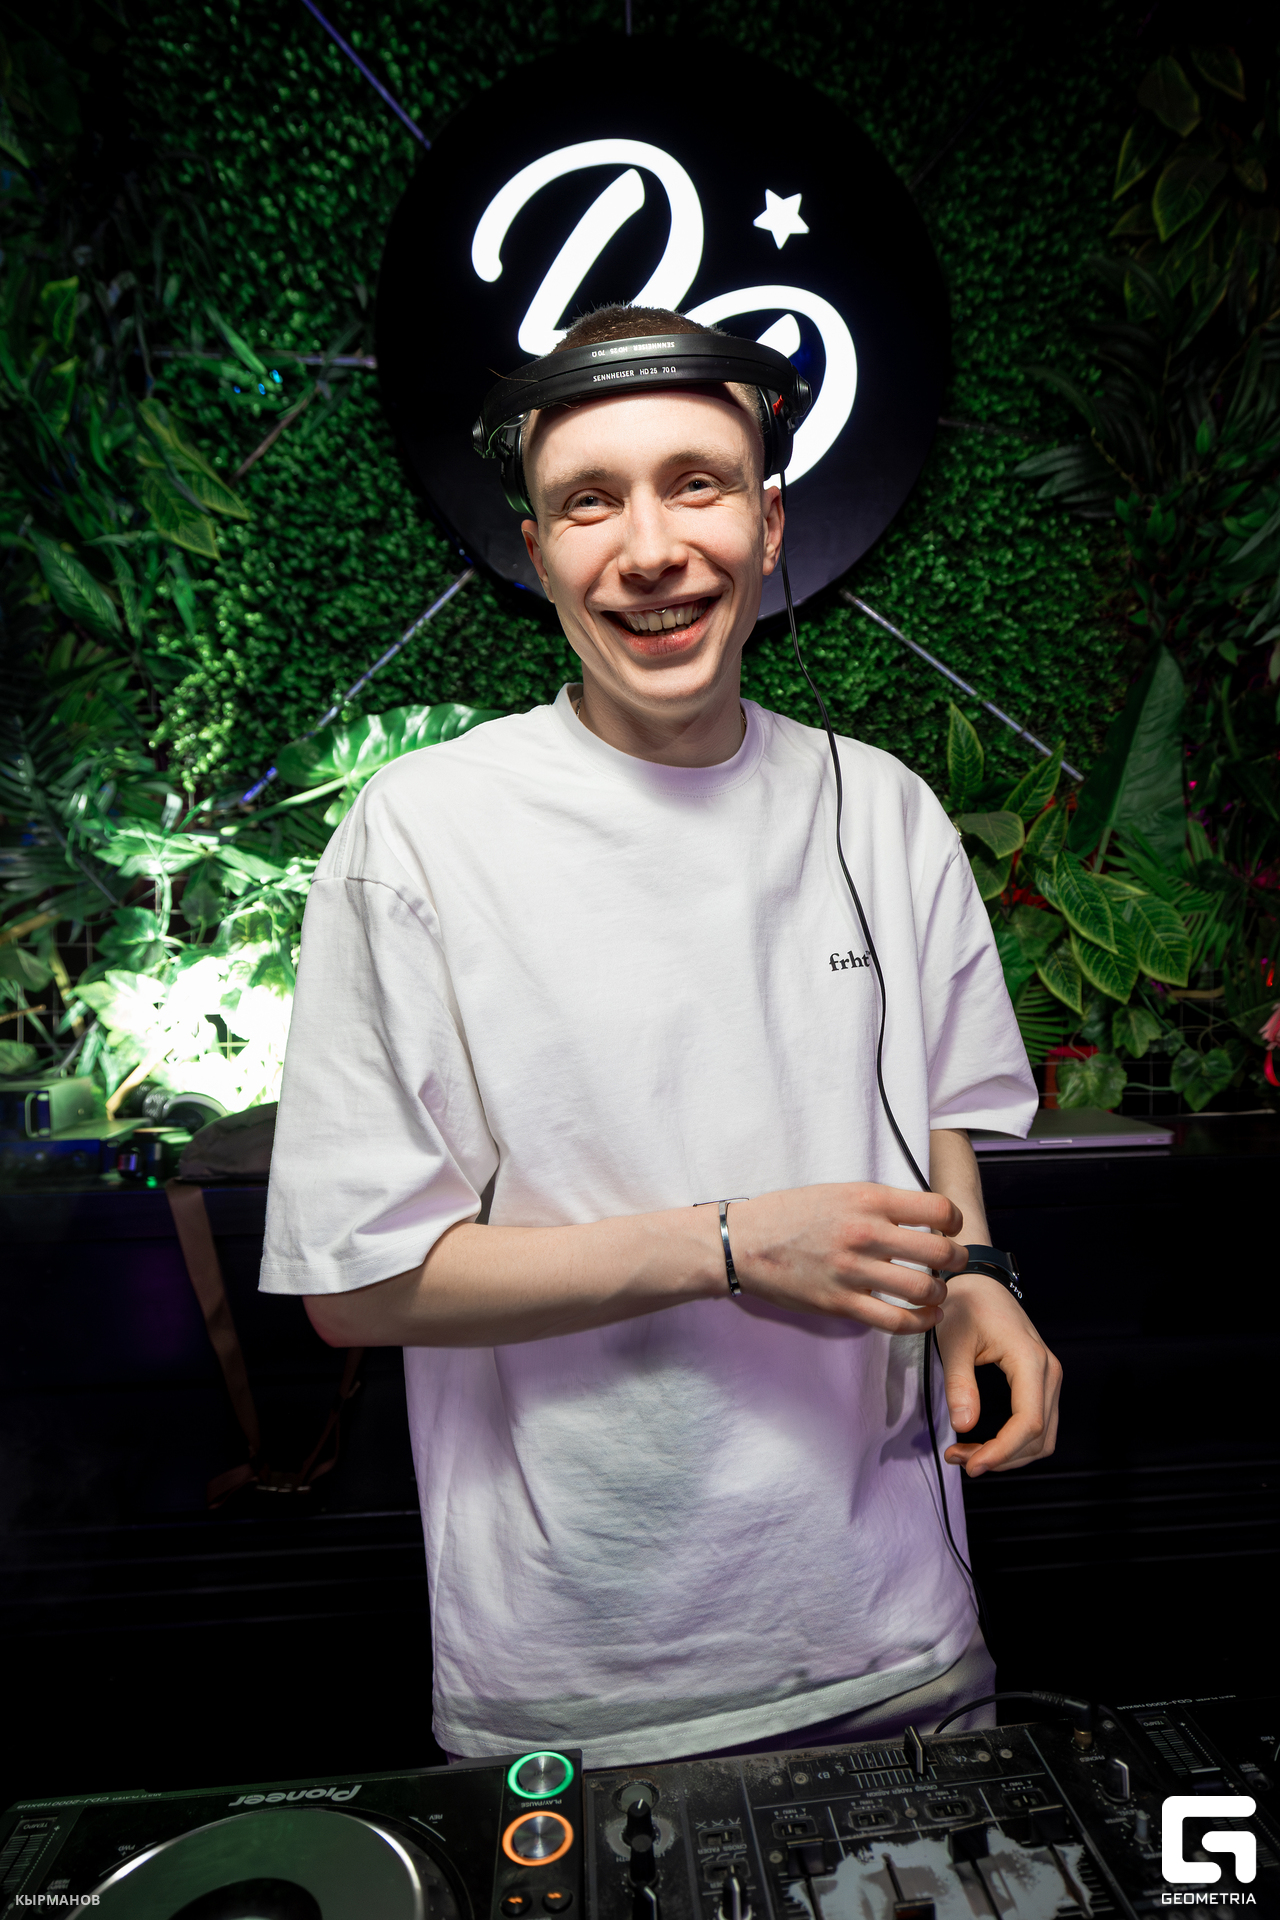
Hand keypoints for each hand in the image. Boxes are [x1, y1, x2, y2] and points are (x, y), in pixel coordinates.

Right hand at [730, 1182, 968, 1333]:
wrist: (743, 1242)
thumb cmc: (788, 1214)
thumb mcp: (837, 1191)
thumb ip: (878, 1204)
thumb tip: (919, 1217)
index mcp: (866, 1199)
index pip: (936, 1209)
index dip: (954, 1220)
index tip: (951, 1227)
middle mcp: (865, 1234)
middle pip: (939, 1252)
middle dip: (957, 1259)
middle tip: (954, 1262)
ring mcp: (854, 1272)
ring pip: (923, 1289)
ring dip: (940, 1292)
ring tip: (937, 1290)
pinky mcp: (841, 1304)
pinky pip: (896, 1320)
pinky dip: (921, 1321)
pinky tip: (926, 1315)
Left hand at [935, 1273, 1061, 1474]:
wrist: (979, 1281)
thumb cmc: (965, 1305)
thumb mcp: (953, 1341)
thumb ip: (960, 1384)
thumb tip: (964, 1426)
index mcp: (1030, 1361)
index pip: (1028, 1423)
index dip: (1002, 1452)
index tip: (971, 1465)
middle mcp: (1049, 1371)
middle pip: (1039, 1437)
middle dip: (1001, 1457)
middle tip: (959, 1459)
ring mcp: (1049, 1377)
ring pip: (1042, 1437)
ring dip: (1008, 1454)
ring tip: (966, 1454)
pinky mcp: (1041, 1382)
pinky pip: (1037, 1424)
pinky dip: (1014, 1442)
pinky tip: (983, 1443)